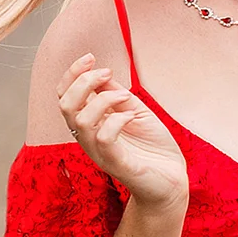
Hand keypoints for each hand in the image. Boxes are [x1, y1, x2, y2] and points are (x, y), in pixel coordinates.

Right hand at [59, 54, 188, 212]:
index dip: (71, 74)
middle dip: (82, 81)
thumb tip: (100, 71)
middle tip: (107, 71)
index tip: (90, 57)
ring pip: (80, 121)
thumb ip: (115, 93)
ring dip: (103, 98)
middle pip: (65, 106)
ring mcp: (101, 152)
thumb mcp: (134, 110)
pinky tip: (132, 116)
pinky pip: (104, 139)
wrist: (172, 180)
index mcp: (91, 124)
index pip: (65, 96)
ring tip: (125, 96)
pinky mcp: (117, 164)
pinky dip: (116, 120)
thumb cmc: (152, 147)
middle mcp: (89, 138)